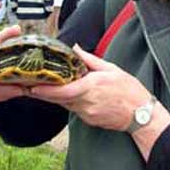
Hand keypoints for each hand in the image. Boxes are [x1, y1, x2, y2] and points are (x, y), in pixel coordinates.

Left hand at [27, 45, 152, 130]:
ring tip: (44, 86)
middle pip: (59, 99)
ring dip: (55, 96)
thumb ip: (90, 60)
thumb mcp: (111, 69)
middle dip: (43, 92)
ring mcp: (87, 113)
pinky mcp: (89, 120)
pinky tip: (68, 94)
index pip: (63, 90)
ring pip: (65, 104)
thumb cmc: (129, 90)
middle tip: (29, 84)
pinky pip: (74, 109)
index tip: (32, 86)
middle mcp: (86, 102)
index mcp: (92, 87)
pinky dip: (69, 101)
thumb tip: (75, 49)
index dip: (45, 90)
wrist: (140, 113)